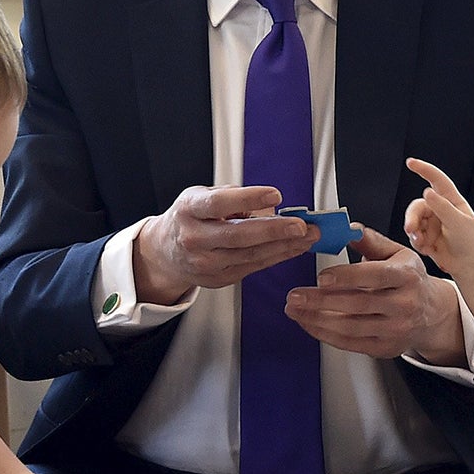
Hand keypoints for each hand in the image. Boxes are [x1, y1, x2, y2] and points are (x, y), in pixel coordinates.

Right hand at [134, 184, 317, 304]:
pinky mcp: (218, 279)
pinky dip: (277, 256)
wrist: (166, 251)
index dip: (248, 198)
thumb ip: (233, 197)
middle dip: (274, 230)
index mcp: (189, 210)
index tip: (276, 195)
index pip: (219, 203)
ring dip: (284, 246)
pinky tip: (294, 248)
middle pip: (238, 235)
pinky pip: (253, 266)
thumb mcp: (202, 196)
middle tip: (301, 225)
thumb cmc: (191, 218)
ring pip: (250, 255)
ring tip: (308, 236)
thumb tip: (270, 205)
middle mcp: (194, 238)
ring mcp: (205, 263)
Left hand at [285, 226, 463, 362]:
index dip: (347, 277)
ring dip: (317, 320)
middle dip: (321, 301)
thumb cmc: (408, 279)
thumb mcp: (396, 253)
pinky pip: (351, 344)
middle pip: (359, 304)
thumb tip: (348, 228)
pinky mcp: (386, 348)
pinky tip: (308, 323)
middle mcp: (405, 304)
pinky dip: (325, 334)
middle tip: (295, 296)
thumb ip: (370, 240)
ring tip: (295, 310)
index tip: (321, 277)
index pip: (376, 276)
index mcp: (407, 275)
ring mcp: (396, 329)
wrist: (430, 313)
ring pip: (351, 327)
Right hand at [403, 157, 473, 277]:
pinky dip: (418, 242)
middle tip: (410, 230)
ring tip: (423, 244)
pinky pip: (414, 235)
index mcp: (452, 201)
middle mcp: (441, 209)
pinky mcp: (427, 236)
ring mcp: (433, 223)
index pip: (437, 180)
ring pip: (414, 221)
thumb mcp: (458, 223)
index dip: (424, 169)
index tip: (410, 162)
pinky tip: (428, 250)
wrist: (470, 268)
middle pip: (418, 206)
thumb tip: (426, 192)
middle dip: (412, 218)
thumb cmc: (471, 244)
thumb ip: (442, 207)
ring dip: (415, 233)